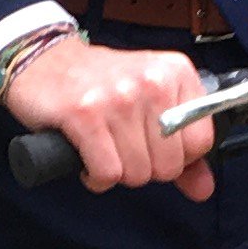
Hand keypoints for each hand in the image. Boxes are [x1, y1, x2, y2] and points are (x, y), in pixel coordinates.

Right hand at [4, 34, 217, 194]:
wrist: (44, 60)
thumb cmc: (99, 82)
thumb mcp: (150, 103)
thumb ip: (182, 148)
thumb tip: (203, 188)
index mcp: (175, 73)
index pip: (201, 142)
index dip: (177, 156)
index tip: (154, 144)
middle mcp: (151, 81)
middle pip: (169, 165)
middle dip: (144, 168)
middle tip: (123, 145)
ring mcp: (118, 97)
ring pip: (137, 173)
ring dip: (117, 172)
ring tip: (104, 147)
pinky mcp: (84, 114)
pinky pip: (107, 173)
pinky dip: (95, 176)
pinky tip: (87, 156)